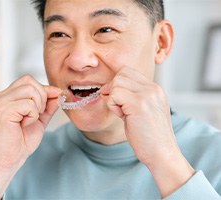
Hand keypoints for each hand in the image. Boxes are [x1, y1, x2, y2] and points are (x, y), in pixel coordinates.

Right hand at [0, 75, 60, 169]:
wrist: (9, 160)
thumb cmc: (21, 141)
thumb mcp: (40, 119)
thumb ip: (48, 105)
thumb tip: (58, 92)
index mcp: (8, 96)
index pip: (29, 80)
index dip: (44, 89)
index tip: (54, 99)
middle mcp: (2, 96)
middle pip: (29, 81)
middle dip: (42, 96)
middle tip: (39, 114)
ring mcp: (1, 103)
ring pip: (30, 89)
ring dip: (38, 106)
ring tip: (31, 119)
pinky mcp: (3, 111)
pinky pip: (28, 104)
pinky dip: (33, 115)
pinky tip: (25, 124)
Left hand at [101, 67, 193, 196]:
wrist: (162, 154)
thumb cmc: (149, 136)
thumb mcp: (143, 110)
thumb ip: (131, 96)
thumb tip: (109, 88)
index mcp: (155, 89)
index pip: (128, 71)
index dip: (118, 84)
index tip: (118, 100)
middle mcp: (153, 88)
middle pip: (121, 73)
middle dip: (113, 88)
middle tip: (117, 106)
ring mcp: (147, 95)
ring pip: (116, 82)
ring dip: (113, 98)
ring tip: (122, 113)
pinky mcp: (139, 104)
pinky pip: (114, 94)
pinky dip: (112, 105)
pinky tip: (122, 117)